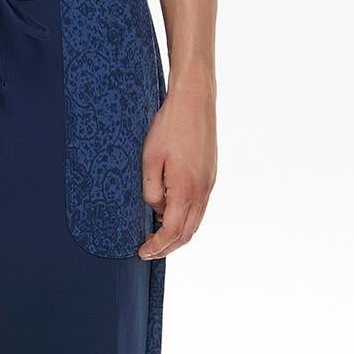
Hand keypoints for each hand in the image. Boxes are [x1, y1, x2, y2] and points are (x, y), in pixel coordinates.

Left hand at [137, 84, 216, 258]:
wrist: (194, 101)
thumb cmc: (169, 127)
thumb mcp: (149, 159)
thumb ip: (151, 190)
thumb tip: (155, 209)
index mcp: (185, 189)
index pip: (171, 231)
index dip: (157, 246)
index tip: (142, 252)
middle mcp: (202, 190)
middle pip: (187, 233)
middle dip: (168, 247)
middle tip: (148, 251)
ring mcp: (209, 183)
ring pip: (196, 221)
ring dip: (178, 234)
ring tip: (157, 237)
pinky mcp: (211, 175)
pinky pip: (200, 206)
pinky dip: (186, 218)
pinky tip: (170, 213)